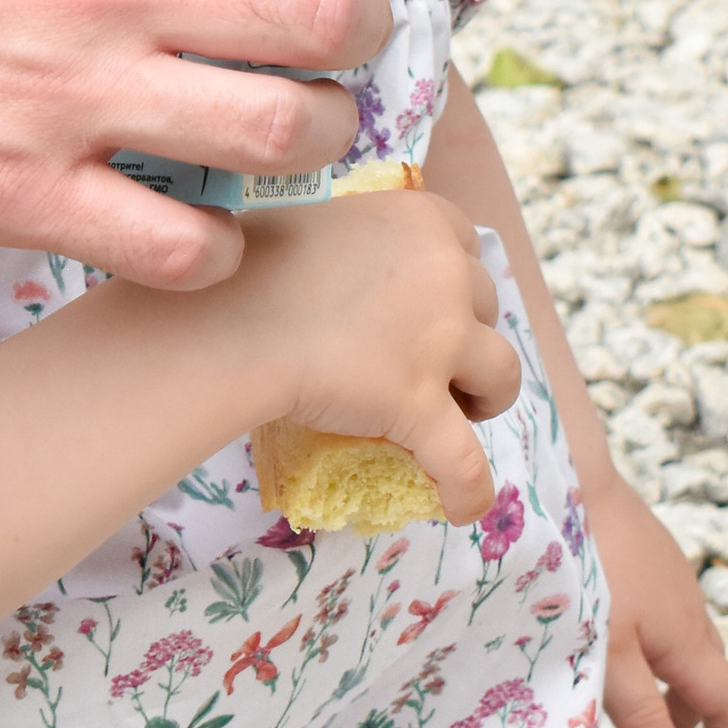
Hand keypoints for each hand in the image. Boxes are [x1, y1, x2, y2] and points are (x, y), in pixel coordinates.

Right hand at [0, 0, 386, 292]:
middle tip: (336, 34)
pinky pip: (185, 248)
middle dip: (354, 26)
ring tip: (284, 133)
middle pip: (324, 10)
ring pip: (283, 134)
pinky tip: (189, 229)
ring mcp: (72, 97)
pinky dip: (209, 248)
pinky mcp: (22, 199)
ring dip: (306, 138)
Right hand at [216, 185, 521, 522]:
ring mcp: (440, 340)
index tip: (434, 300)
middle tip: (432, 359)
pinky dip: (469, 486)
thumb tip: (359, 282)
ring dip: (485, 395)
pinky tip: (460, 506)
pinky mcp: (419, 404)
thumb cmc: (247, 265)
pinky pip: (464, 460)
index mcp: (421, 220)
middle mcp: (446, 272)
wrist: (225, 318)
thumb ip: (362, 249)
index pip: (469, 245)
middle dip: (468, 333)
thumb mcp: (322, 226)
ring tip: (458, 413)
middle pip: (487, 306)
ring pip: (502, 375)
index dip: (456, 279)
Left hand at [589, 470, 727, 727]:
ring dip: (667, 676)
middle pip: (707, 673)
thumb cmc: (587, 568)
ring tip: (622, 690)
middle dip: (691, 714)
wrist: (572, 478)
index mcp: (686, 638)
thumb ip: (638, 711)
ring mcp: (669, 575)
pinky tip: (605, 632)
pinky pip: (662, 609)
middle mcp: (688, 606)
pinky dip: (649, 640)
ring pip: (683, 640)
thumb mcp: (608, 653)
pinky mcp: (646, 551)